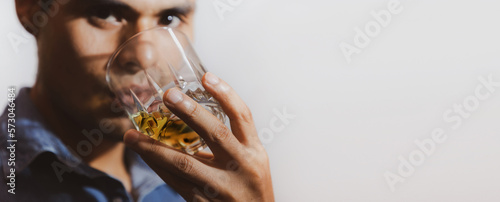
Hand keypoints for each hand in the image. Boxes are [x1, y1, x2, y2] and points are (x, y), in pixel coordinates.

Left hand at [124, 72, 273, 201]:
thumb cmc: (251, 189)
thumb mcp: (252, 161)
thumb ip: (232, 141)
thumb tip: (195, 113)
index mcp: (254, 151)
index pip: (242, 116)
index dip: (225, 94)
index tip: (206, 76)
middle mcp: (242, 166)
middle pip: (216, 133)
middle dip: (190, 112)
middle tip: (167, 95)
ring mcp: (223, 187)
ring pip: (186, 164)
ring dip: (155, 148)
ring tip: (132, 135)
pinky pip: (177, 183)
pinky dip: (158, 168)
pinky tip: (144, 157)